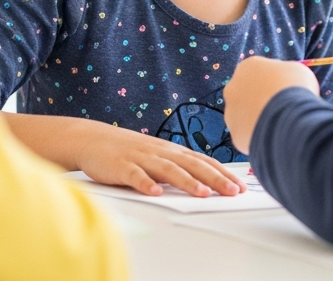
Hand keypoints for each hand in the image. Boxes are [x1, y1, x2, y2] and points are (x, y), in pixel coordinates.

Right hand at [0, 112, 245, 196]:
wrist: (92, 139)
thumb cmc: (128, 151)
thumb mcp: (157, 156)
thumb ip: (178, 167)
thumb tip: (207, 181)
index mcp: (171, 151)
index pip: (202, 161)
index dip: (223, 173)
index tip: (240, 186)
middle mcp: (160, 152)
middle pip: (191, 165)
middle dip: (214, 178)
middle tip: (232, 192)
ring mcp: (141, 158)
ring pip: (167, 169)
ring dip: (186, 181)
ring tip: (202, 193)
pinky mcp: (121, 166)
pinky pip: (134, 176)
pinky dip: (145, 184)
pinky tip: (155, 192)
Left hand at [223, 56, 319, 152]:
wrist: (290, 119)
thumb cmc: (295, 88)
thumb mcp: (296, 71)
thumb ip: (284, 73)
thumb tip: (283, 81)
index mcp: (247, 67)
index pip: (258, 71)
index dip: (273, 80)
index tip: (285, 88)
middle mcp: (233, 88)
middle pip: (247, 92)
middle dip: (260, 99)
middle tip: (280, 107)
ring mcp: (231, 112)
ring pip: (245, 115)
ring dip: (258, 118)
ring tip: (279, 124)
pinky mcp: (236, 134)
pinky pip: (248, 134)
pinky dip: (259, 135)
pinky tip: (274, 135)